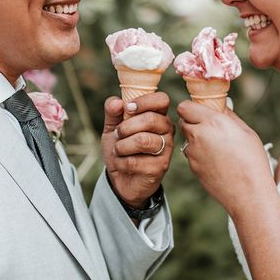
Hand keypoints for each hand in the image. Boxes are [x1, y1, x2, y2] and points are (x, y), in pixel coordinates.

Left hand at [102, 92, 173, 207]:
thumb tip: (116, 102)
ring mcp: (166, 149)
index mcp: (158, 116)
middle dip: (126, 126)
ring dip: (122, 146)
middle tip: (118, 134)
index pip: (162, 100)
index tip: (127, 108)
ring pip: (143, 140)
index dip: (144, 101)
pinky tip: (121, 164)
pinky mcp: (160, 167)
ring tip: (118, 150)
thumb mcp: (112, 127)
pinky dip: (121, 162)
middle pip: (151, 119)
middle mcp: (167, 130)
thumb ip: (112, 112)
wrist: (121, 179)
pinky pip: (135, 161)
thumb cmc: (121, 149)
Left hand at [177, 100, 271, 214]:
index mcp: (212, 122)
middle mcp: (198, 135)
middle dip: (193, 122)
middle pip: (183, 121)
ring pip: (187, 139)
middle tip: (209, 128)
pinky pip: (191, 154)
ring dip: (196, 139)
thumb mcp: (246, 131)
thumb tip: (220, 106)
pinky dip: (199, 154)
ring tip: (217, 147)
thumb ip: (228, 116)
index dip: (191, 108)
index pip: (184, 106)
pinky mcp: (193, 167)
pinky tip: (216, 161)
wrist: (249, 193)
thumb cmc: (252, 161)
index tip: (201, 111)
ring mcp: (193, 153)